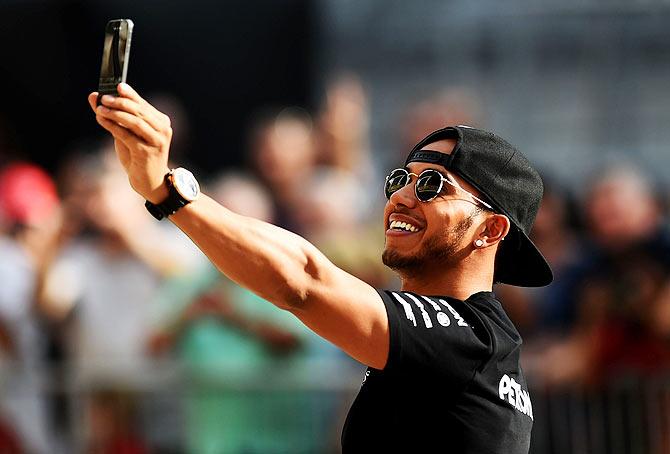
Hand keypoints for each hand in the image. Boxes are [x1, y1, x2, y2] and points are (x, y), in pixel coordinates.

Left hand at [88, 84, 171, 202]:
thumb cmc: (138, 156)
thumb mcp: (126, 133)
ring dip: (115, 113)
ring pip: (134, 121)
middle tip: (104, 98)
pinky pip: (127, 135)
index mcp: (161, 122)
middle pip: (139, 111)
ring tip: (100, 109)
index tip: (117, 86)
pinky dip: (113, 126)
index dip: (130, 94)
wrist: (150, 182)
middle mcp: (162, 130)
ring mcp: (156, 141)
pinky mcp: (146, 152)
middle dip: (120, 102)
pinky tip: (102, 120)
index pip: (143, 104)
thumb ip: (112, 115)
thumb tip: (94, 96)